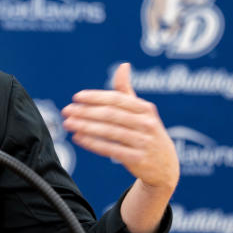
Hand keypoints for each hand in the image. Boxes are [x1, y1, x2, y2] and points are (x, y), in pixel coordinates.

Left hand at [61, 63, 178, 193]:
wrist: (166, 167)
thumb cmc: (148, 134)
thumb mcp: (142, 112)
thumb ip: (127, 91)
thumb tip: (123, 65)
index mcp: (146, 109)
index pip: (117, 99)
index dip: (95, 97)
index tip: (76, 97)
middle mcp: (146, 124)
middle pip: (111, 115)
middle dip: (86, 112)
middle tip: (66, 111)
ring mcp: (143, 142)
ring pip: (109, 132)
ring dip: (85, 127)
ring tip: (68, 124)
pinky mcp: (138, 159)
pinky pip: (111, 149)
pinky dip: (93, 143)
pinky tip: (78, 138)